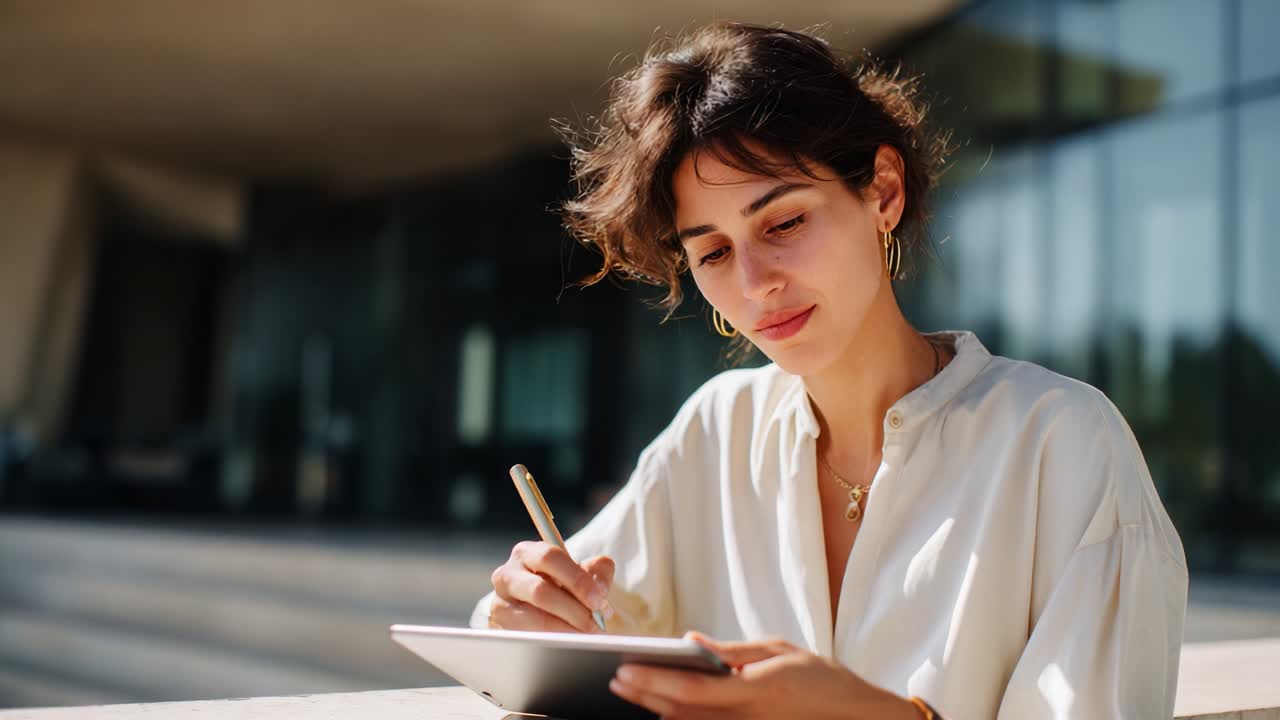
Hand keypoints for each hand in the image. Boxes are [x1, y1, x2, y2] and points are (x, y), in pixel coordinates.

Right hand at [487, 541, 614, 633]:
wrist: (540, 612)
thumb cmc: (562, 588)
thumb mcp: (581, 574)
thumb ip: (597, 572)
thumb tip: (600, 588)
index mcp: (528, 553)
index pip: (550, 557)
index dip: (577, 579)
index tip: (599, 599)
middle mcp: (507, 574)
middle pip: (540, 591)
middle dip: (574, 609)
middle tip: (595, 623)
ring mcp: (500, 603)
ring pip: (534, 618)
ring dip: (566, 630)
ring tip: (586, 636)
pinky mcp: (499, 628)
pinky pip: (528, 638)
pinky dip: (553, 642)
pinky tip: (569, 643)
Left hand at [608, 631, 921, 719]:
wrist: (857, 716)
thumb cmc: (821, 677)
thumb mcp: (778, 650)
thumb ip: (732, 650)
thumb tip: (691, 641)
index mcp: (753, 689)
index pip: (692, 688)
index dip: (654, 679)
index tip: (625, 668)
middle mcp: (745, 718)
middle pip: (682, 712)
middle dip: (644, 695)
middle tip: (615, 680)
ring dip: (656, 711)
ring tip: (630, 693)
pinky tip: (663, 712)